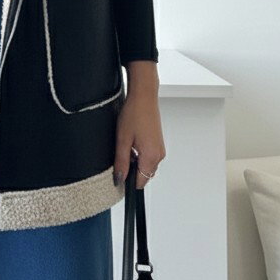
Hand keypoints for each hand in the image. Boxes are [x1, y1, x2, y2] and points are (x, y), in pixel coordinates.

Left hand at [113, 66, 165, 189]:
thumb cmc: (134, 114)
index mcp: (151, 157)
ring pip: (146, 166)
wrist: (144, 97)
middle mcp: (159, 155)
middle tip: (120, 155)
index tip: (119, 175)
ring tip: (126, 144)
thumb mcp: (122, 140)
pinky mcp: (158, 143)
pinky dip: (140, 154)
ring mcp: (160, 149)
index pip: (141, 182)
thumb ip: (121, 162)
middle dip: (132, 171)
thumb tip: (120, 179)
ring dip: (136, 161)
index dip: (128, 181)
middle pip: (144, 175)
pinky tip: (132, 141)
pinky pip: (149, 156)